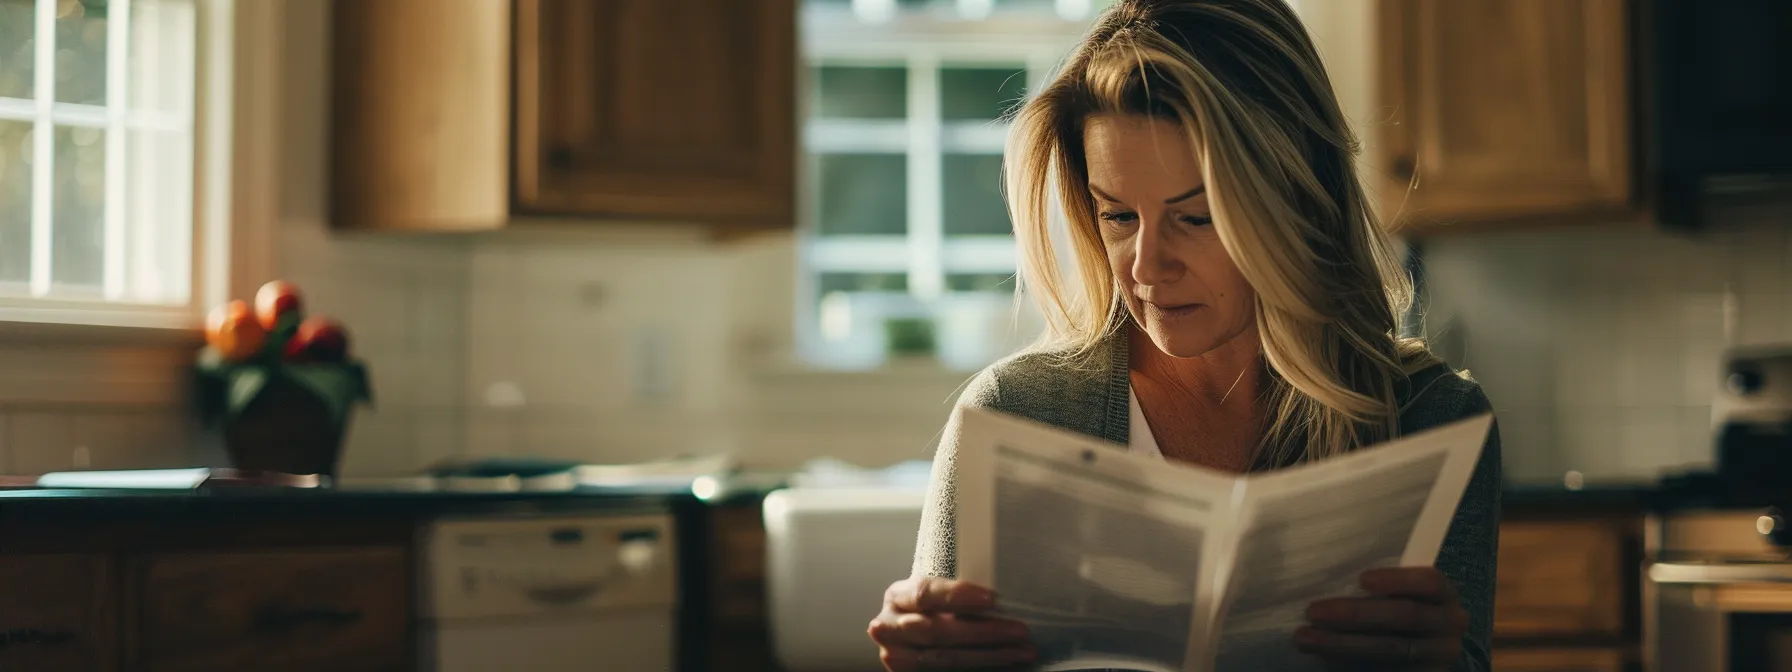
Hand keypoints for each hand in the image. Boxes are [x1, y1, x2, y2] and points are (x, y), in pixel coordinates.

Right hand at [868, 576, 1035, 670]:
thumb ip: (955, 596)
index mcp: (898, 596)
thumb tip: (1003, 596)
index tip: (993, 599)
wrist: (907, 639)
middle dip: (983, 631)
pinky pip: (944, 671)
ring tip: (1022, 650)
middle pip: (938, 630)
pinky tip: (1004, 661)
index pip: (926, 593)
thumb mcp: (934, 598)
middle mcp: (889, 626)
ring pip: (945, 657)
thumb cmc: (929, 612)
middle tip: (1020, 630)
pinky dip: (978, 667)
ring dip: (989, 654)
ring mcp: (895, 655)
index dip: (959, 596)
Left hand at [1294, 567, 1467, 670]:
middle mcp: (1449, 624)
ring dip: (1342, 643)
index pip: (1429, 582)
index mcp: (1444, 594)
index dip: (1397, 580)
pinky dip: (1350, 662)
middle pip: (1404, 616)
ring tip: (1305, 638)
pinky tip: (1323, 655)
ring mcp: (1438, 655)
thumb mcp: (1396, 592)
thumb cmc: (1396, 606)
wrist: (1419, 648)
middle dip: (1354, 613)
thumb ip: (1375, 585)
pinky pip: (1384, 670)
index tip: (1362, 579)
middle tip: (1313, 611)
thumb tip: (1325, 573)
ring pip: (1390, 649)